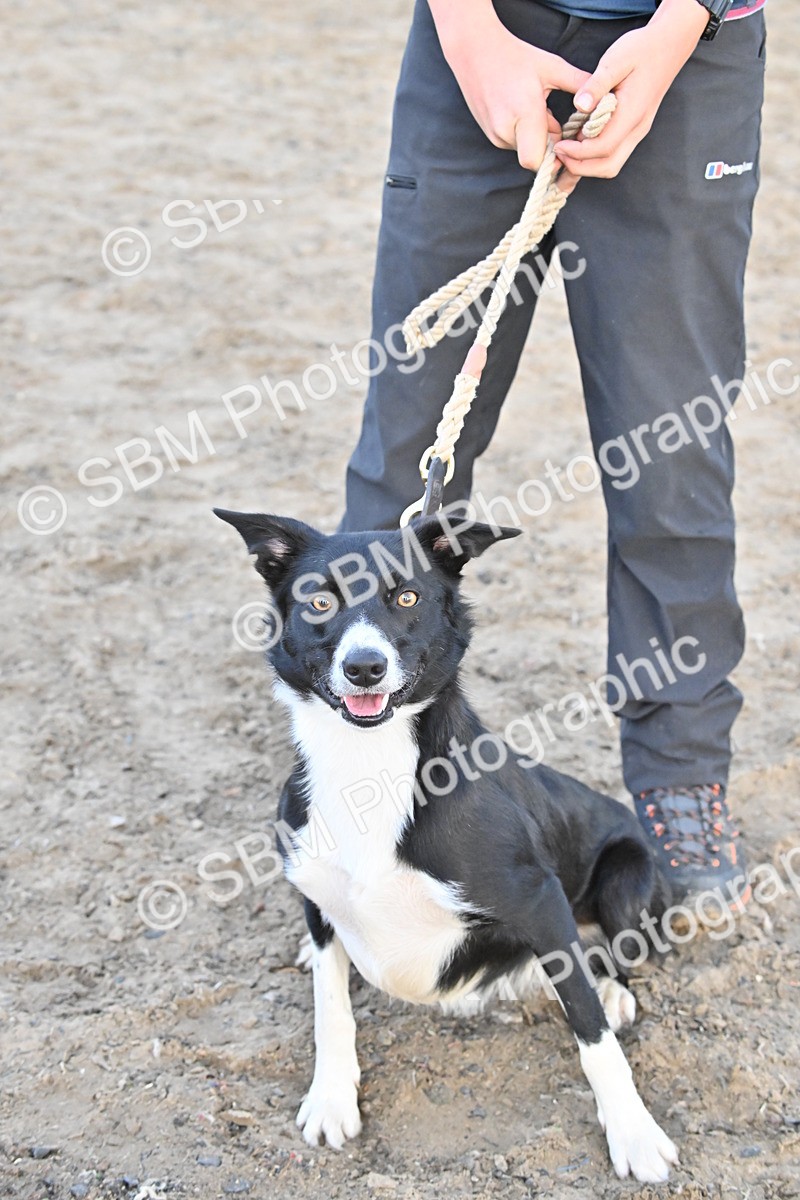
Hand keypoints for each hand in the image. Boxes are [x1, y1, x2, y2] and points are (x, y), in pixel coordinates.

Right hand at [430, 0, 589, 170]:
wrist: (475, 51)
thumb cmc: (517, 56)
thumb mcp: (552, 67)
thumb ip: (579, 85)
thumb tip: (606, 99)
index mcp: (524, 113)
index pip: (538, 160)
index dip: (554, 158)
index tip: (567, 142)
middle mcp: (505, 129)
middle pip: (534, 158)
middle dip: (548, 146)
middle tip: (557, 123)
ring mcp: (494, 134)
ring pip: (523, 151)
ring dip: (536, 139)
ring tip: (540, 111)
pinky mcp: (489, 134)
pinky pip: (513, 143)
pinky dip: (523, 134)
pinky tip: (526, 111)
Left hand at [553, 0, 707, 177]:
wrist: (668, 45)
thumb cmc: (641, 50)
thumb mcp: (615, 60)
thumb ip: (597, 84)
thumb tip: (580, 104)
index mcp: (632, 114)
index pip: (603, 147)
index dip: (578, 153)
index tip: (559, 145)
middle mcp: (637, 129)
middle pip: (608, 166)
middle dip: (580, 167)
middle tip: (559, 153)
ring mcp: (637, 131)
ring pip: (611, 164)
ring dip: (587, 165)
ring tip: (567, 150)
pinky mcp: (634, 130)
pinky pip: (614, 154)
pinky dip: (595, 157)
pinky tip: (580, 142)